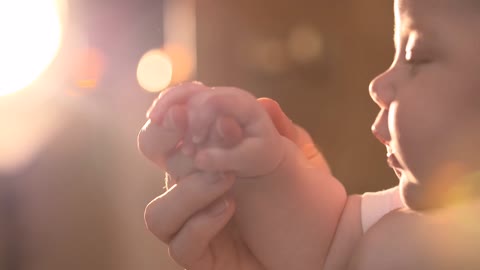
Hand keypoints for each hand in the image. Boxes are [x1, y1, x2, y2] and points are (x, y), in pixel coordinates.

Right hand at [138, 82, 330, 269]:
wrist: (327, 244)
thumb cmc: (309, 197)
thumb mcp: (301, 156)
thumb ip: (280, 130)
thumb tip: (263, 102)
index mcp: (207, 161)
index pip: (169, 132)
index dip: (170, 110)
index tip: (194, 94)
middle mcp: (193, 191)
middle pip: (152, 163)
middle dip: (168, 138)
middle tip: (200, 129)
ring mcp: (195, 225)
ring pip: (158, 214)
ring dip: (188, 190)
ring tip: (227, 178)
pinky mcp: (205, 259)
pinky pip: (181, 246)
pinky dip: (201, 223)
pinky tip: (231, 207)